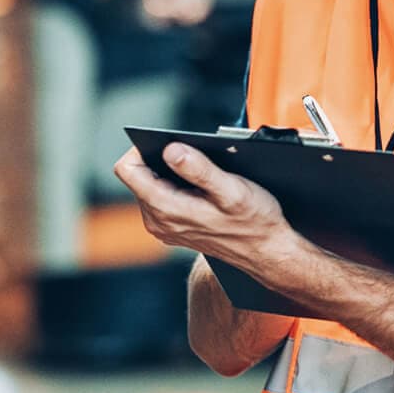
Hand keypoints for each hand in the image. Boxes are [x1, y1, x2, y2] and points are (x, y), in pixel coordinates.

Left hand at [113, 144, 294, 274]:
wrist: (265, 250)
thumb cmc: (253, 220)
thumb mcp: (232, 189)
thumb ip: (199, 169)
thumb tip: (170, 150)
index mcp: (166, 209)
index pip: (127, 170)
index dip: (143, 149)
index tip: (169, 143)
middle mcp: (158, 221)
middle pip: (139, 176)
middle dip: (163, 161)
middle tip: (197, 161)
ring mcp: (165, 227)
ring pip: (151, 186)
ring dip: (173, 174)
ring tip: (205, 177)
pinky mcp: (174, 228)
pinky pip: (162, 198)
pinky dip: (179, 187)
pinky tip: (205, 191)